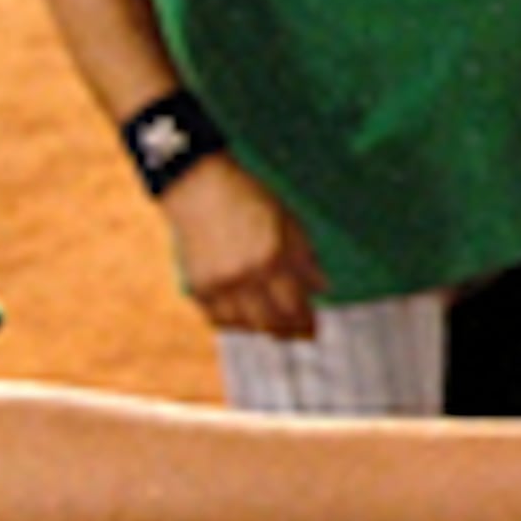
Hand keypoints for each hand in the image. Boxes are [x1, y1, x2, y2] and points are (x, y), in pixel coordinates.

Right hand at [164, 157, 322, 340]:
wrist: (199, 188)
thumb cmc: (250, 199)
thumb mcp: (288, 221)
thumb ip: (305, 258)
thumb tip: (323, 289)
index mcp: (272, 258)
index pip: (294, 307)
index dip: (306, 323)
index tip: (314, 329)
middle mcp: (244, 276)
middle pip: (270, 324)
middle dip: (287, 332)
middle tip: (296, 333)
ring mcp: (218, 284)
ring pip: (243, 327)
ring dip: (260, 328)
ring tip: (271, 323)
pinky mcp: (198, 287)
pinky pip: (218, 319)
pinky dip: (233, 323)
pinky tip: (244, 316)